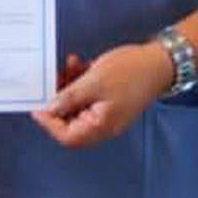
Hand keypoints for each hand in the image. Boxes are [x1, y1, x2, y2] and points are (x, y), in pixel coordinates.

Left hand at [31, 42, 174, 148]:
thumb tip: (50, 109)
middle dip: (58, 99)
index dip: (49, 123)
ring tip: (69, 65)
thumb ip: (69, 97)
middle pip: (70, 121)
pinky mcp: (109, 99)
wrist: (160, 61)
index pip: (67, 137)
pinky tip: (79, 64)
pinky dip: (80, 82)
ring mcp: (107, 112)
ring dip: (69, 86)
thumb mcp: (94, 81)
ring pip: (78, 106)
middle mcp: (103, 124)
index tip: (37, 105)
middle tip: (52, 78)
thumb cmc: (130, 72)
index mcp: (100, 126)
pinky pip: (88, 96)